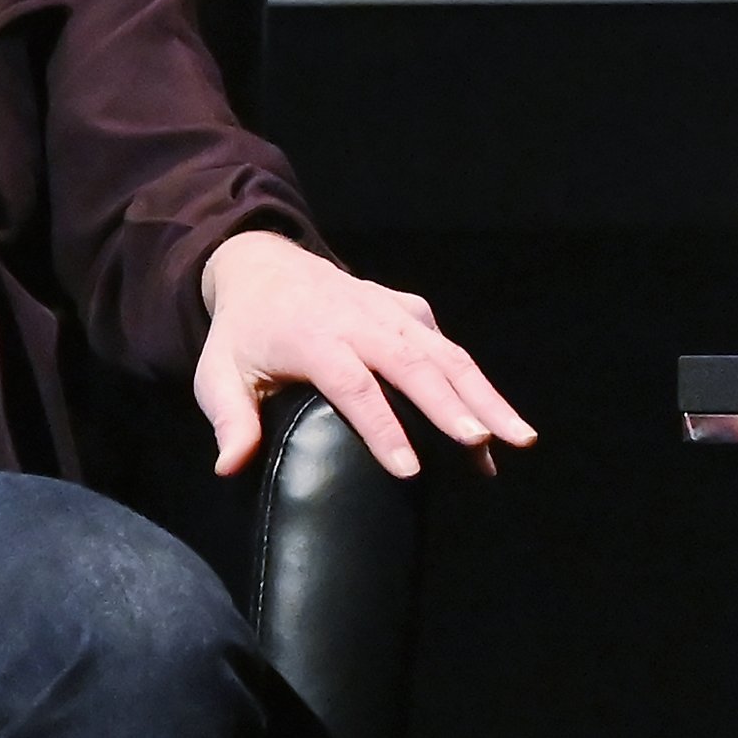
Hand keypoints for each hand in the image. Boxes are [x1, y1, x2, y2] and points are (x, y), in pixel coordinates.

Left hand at [194, 230, 534, 480]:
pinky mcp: (410, 311)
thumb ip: (229, 419)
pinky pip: (446, 347)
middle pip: (415, 365)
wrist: (264, 267)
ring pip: (446, 354)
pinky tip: (494, 425)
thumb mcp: (218, 373)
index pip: (353, 385)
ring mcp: (390, 311)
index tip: (408, 471)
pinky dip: (474, 384)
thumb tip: (228, 467)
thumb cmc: (242, 333)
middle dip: (453, 406)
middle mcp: (360, 319)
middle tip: (484, 445)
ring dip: (485, 396)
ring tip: (518, 439)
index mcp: (313, 336)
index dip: (382, 427)